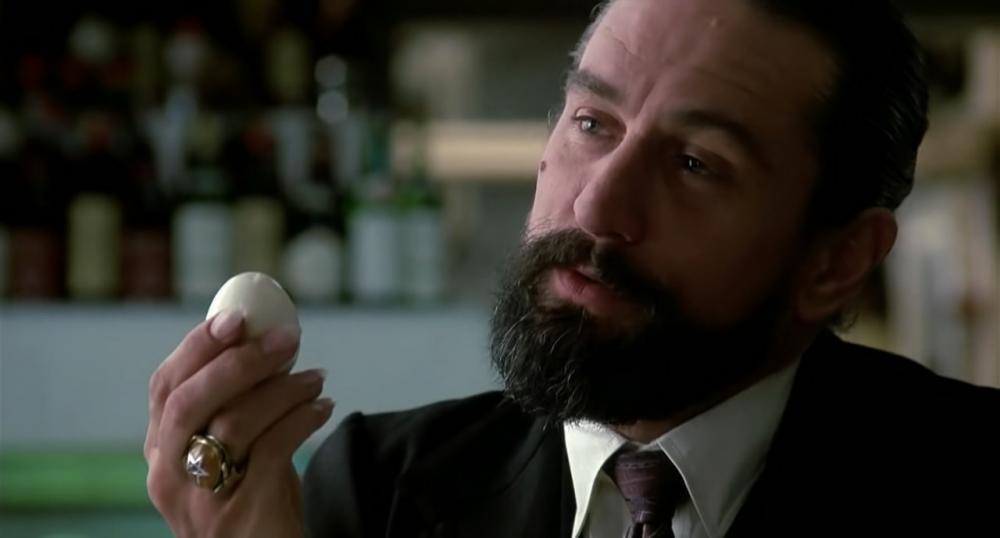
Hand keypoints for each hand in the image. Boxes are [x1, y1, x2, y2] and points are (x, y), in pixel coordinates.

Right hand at [145, 311, 333, 537]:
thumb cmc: (254, 499)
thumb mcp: (231, 453)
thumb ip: (233, 406)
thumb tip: (266, 338)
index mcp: (160, 453)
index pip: (164, 388)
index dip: (196, 346)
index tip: (236, 316)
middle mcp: (168, 476)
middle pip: (190, 401)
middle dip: (238, 360)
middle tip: (285, 337)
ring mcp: (201, 500)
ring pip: (233, 423)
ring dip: (282, 389)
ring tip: (316, 379)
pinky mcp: (243, 514)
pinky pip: (273, 449)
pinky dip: (302, 419)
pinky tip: (323, 408)